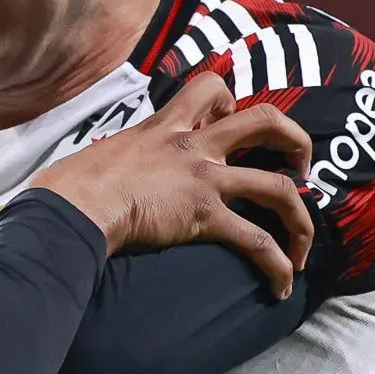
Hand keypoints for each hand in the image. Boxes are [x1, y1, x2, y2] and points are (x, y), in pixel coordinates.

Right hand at [24, 71, 315, 293]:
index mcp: (166, 126)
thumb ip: (119, 159)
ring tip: (304, 244)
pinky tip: (282, 285)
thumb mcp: (101, 155)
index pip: (209, 88)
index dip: (230, 99)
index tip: (231, 117)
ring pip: (278, 188)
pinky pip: (256, 242)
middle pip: (266, 121)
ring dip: (301, 218)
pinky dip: (278, 265)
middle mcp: (195, 147)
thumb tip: (98, 178)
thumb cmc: (71, 186)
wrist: (73, 207)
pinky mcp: (205, 218)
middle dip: (295, 141)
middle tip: (301, 166)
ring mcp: (204, 181)